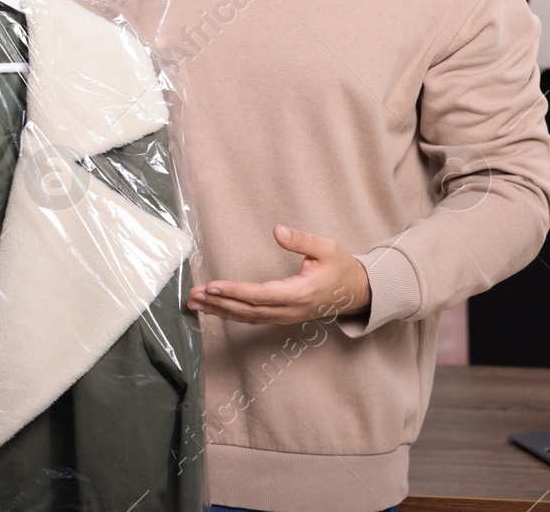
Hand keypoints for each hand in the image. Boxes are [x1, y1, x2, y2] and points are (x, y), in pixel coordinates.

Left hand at [188, 225, 370, 324]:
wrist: (355, 292)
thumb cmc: (340, 268)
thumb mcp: (326, 248)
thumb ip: (301, 240)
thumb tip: (277, 230)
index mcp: (300, 293)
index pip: (261, 295)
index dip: (236, 292)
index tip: (214, 286)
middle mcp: (290, 310)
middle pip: (249, 310)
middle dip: (219, 303)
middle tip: (194, 296)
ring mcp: (286, 317)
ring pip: (248, 317)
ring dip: (220, 311)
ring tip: (195, 304)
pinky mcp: (282, 317)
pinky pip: (253, 319)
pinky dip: (231, 314)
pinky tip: (215, 309)